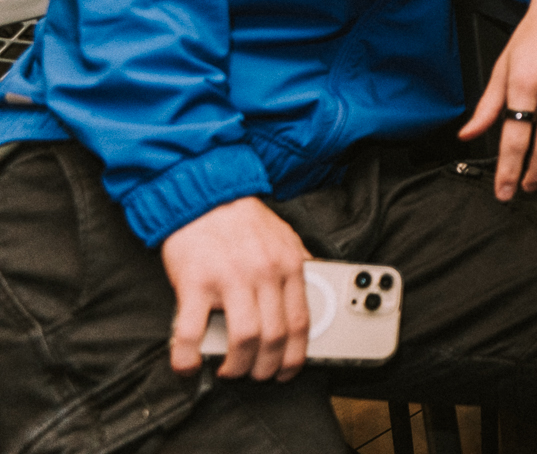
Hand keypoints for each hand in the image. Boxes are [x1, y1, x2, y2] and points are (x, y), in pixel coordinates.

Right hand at [160, 197, 309, 380]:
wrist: (204, 194)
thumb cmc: (243, 220)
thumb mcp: (285, 236)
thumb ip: (299, 263)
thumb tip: (315, 290)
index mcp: (288, 266)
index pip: (301, 321)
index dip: (296, 354)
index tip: (288, 370)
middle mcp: (263, 274)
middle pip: (274, 336)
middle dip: (266, 366)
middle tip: (256, 375)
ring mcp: (229, 279)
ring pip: (244, 338)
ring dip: (237, 365)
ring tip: (230, 370)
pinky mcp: (194, 283)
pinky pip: (191, 331)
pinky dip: (188, 356)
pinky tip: (188, 366)